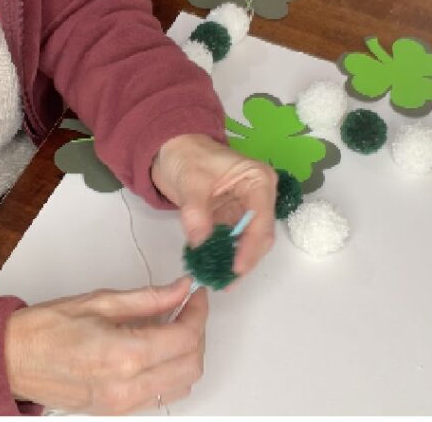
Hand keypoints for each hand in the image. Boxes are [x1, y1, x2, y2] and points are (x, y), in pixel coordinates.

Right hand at [4, 277, 206, 413]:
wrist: (13, 359)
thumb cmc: (44, 329)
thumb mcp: (97, 301)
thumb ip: (146, 298)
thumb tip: (178, 290)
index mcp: (124, 355)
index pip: (184, 338)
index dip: (198, 313)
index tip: (197, 296)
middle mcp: (129, 387)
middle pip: (191, 366)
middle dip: (198, 334)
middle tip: (189, 308)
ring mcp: (125, 405)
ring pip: (180, 385)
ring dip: (186, 355)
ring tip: (173, 325)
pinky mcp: (118, 411)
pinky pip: (160, 395)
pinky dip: (169, 371)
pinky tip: (155, 347)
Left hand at [151, 133, 275, 277]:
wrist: (170, 149)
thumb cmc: (186, 154)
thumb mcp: (190, 179)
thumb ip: (196, 210)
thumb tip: (199, 241)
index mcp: (258, 180)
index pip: (261, 219)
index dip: (251, 246)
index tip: (237, 267)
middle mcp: (258, 197)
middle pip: (259, 236)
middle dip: (244, 259)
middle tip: (226, 281)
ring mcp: (244, 210)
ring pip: (246, 243)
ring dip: (233, 261)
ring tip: (219, 281)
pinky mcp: (229, 219)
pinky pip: (229, 242)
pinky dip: (222, 255)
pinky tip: (211, 269)